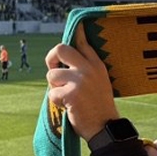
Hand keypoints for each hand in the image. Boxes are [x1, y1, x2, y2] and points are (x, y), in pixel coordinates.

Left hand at [45, 23, 120, 139]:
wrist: (105, 128)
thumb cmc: (99, 107)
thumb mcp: (100, 82)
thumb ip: (86, 69)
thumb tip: (65, 59)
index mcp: (97, 65)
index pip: (83, 43)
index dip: (77, 34)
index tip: (78, 27)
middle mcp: (89, 69)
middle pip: (60, 49)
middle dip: (51, 58)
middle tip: (54, 69)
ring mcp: (80, 81)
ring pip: (52, 75)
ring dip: (54, 88)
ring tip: (67, 96)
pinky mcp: (71, 94)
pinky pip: (52, 94)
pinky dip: (56, 102)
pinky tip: (68, 107)